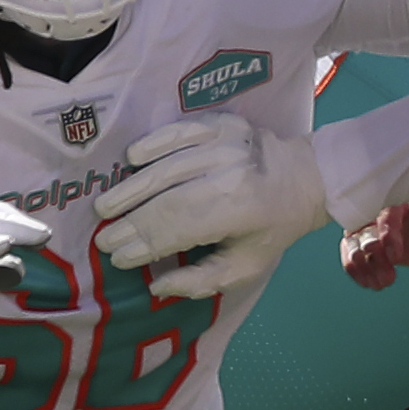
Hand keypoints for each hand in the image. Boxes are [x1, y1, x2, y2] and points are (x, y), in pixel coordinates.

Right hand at [95, 118, 324, 300]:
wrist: (305, 176)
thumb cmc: (273, 228)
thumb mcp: (248, 265)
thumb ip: (202, 280)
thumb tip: (156, 286)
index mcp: (241, 211)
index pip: (180, 228)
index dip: (144, 245)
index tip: (117, 257)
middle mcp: (230, 173)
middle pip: (167, 198)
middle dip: (130, 221)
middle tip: (103, 237)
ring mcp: (224, 143)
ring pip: (166, 166)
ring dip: (130, 188)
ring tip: (105, 207)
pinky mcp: (219, 122)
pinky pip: (177, 132)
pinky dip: (152, 143)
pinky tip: (130, 160)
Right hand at [339, 191, 408, 291]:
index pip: (386, 206)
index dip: (386, 229)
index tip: (394, 254)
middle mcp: (390, 205)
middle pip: (363, 224)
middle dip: (369, 252)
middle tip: (387, 276)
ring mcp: (384, 225)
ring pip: (355, 241)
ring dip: (361, 264)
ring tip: (382, 283)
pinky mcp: (383, 243)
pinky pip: (359, 254)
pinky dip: (359, 270)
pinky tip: (372, 284)